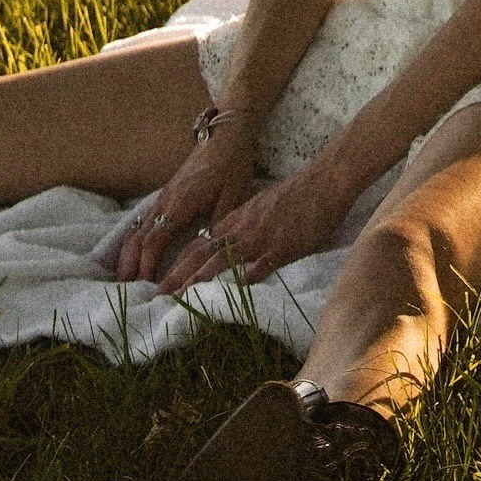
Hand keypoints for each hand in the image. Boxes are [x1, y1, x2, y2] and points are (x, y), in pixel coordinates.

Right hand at [113, 129, 255, 285]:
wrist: (224, 136)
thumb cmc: (230, 166)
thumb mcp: (232, 197)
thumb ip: (217, 225)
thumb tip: (204, 255)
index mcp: (179, 203)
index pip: (155, 240)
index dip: (148, 265)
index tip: (147, 288)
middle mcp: (164, 201)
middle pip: (138, 237)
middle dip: (130, 266)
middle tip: (127, 292)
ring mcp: (162, 198)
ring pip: (136, 230)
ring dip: (128, 256)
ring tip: (125, 280)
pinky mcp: (164, 196)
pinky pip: (141, 222)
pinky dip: (133, 242)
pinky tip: (132, 256)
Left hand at [158, 159, 354, 294]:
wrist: (322, 182)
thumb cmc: (295, 195)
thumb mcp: (260, 208)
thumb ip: (242, 226)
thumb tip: (228, 244)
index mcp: (235, 220)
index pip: (197, 244)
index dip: (177, 263)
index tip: (161, 282)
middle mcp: (241, 229)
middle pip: (201, 253)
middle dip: (177, 275)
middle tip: (157, 296)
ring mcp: (260, 238)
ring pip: (221, 260)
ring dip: (198, 280)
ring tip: (180, 299)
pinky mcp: (282, 247)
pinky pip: (259, 266)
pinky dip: (243, 281)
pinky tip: (231, 296)